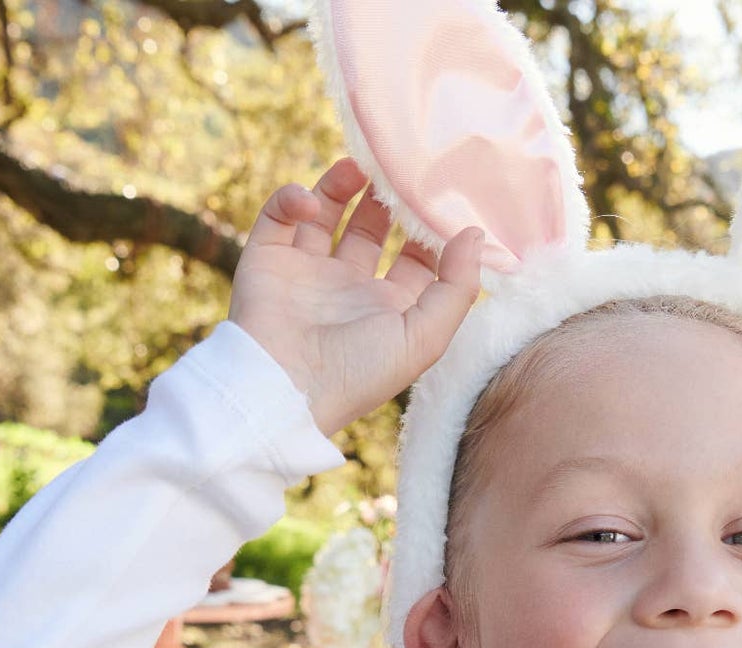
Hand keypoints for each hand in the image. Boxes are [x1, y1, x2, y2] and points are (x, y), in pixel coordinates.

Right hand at [227, 158, 483, 435]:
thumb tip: (475, 233)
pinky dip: (291, 200)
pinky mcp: (266, 261)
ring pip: (324, 215)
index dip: (429, 227)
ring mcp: (306, 274)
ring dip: (339, 186)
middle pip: (370, 229)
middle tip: (397, 165)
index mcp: (388, 309)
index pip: (415, 258)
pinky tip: (309, 201)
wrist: (282, 388)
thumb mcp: (425, 337)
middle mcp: (348, 289)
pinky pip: (278, 218)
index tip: (441, 193)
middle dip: (384, 198)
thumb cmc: (359, 372)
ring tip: (356, 166)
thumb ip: (457, 286)